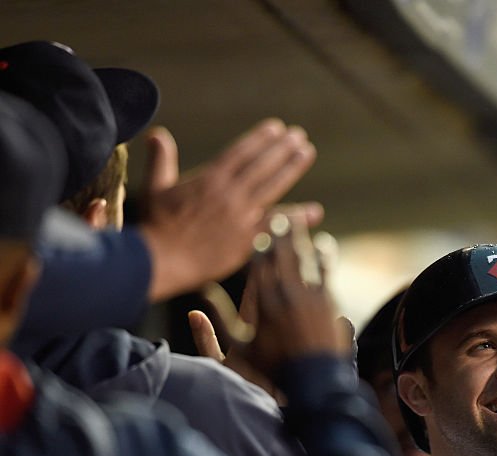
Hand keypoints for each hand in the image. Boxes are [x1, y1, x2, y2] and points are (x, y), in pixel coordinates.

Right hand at [139, 119, 319, 301]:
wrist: (161, 261)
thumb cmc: (155, 226)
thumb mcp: (154, 188)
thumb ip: (161, 160)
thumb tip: (158, 133)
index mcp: (209, 180)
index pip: (240, 152)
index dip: (260, 138)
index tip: (276, 127)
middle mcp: (229, 194)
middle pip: (261, 165)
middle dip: (281, 148)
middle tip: (298, 135)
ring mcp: (240, 216)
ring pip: (272, 187)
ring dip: (291, 168)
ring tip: (307, 152)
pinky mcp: (247, 240)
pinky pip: (277, 225)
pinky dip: (297, 218)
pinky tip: (315, 211)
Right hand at [202, 212, 348, 383]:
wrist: (311, 382)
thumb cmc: (272, 372)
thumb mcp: (235, 354)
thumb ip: (212, 332)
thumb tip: (192, 312)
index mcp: (260, 305)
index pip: (256, 268)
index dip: (257, 247)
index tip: (255, 231)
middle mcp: (284, 296)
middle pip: (280, 257)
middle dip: (279, 235)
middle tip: (279, 216)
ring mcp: (308, 298)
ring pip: (303, 260)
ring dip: (301, 239)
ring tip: (299, 222)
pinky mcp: (328, 304)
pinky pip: (325, 273)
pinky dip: (324, 257)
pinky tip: (324, 244)